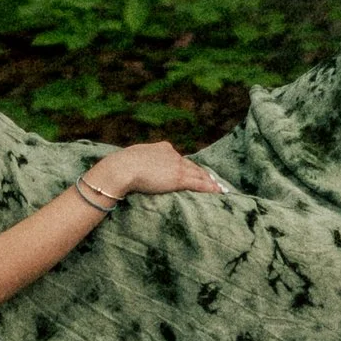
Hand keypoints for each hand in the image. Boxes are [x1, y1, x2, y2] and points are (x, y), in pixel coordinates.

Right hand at [84, 142, 226, 204]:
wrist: (123, 168)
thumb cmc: (123, 165)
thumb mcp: (134, 158)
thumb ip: (141, 162)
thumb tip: (137, 167)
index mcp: (162, 148)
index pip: (180, 159)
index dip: (188, 167)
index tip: (194, 172)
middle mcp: (173, 154)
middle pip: (192, 166)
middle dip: (203, 174)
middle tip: (213, 181)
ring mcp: (177, 166)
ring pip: (198, 174)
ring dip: (209, 182)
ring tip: (218, 188)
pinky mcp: (179, 178)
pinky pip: (198, 183)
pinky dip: (209, 188)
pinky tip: (216, 192)